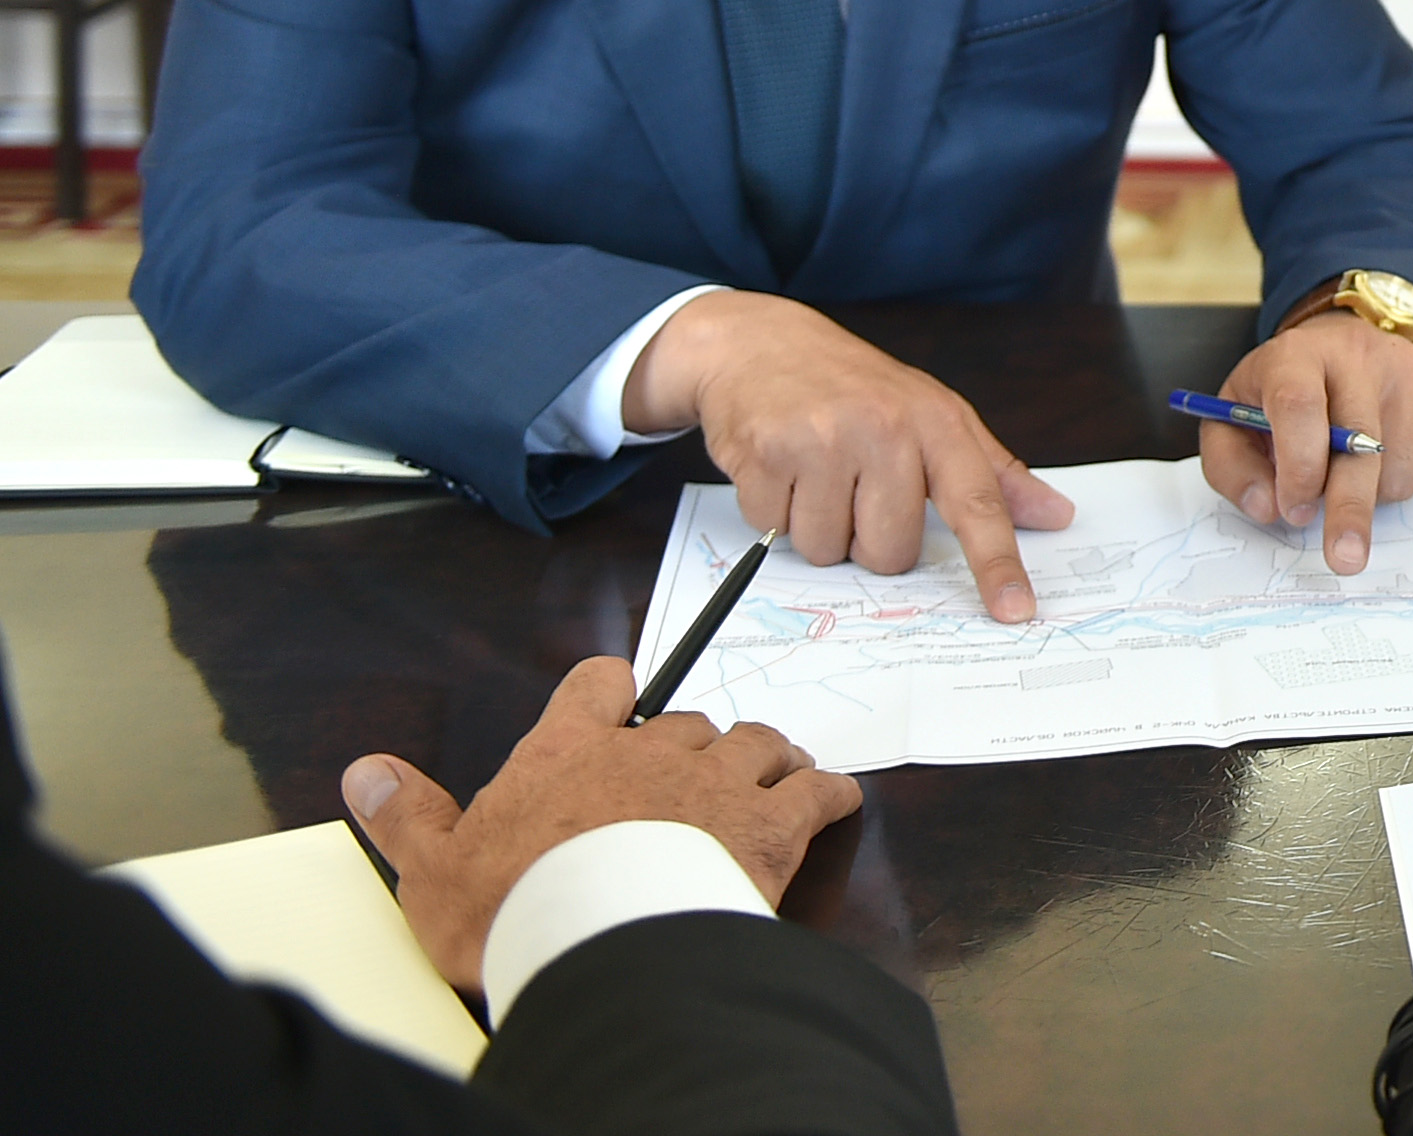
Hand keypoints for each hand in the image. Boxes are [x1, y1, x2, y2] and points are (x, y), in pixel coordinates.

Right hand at [340, 657, 859, 997]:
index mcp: (569, 752)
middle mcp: (650, 752)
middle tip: (689, 786)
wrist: (600, 944)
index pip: (599, 684)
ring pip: (757, 743)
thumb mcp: (434, 870)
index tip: (617, 705)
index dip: (611, 692)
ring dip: (765, 758)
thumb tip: (365, 773)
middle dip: (692, 747)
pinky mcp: (774, 823)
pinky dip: (828, 793)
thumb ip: (405, 815)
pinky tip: (831, 803)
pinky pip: (818, 789)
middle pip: (686, 721)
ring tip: (767, 781)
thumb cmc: (514, 909)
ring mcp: (718, 782)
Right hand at [622, 291, 1076, 620]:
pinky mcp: (767, 452)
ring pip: (830, 550)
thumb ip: (994, 472)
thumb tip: (1056, 515)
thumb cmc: (856, 387)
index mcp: (937, 421)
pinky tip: (782, 467)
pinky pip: (777, 530)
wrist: (760, 343)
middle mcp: (885, 428)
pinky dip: (777, 511)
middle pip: (892, 551)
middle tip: (856, 488)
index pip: (977, 503)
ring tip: (816, 473)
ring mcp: (824, 439)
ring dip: (820, 528)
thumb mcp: (934, 413)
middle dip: (870, 538)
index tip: (1016, 608)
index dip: (996, 562)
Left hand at [1203, 309, 1412, 574]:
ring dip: (1373, 494)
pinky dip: (1404, 479)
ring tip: (1349, 470)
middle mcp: (1357, 353)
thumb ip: (1233, 468)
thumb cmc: (1282, 393)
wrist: (1340, 345)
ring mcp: (1408, 367)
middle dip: (1350, 508)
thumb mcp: (1234, 421)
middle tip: (1343, 557)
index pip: (1299, 405)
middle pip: (1361, 441)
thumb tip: (1267, 509)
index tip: (1294, 512)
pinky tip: (1383, 456)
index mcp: (1295, 356)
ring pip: (1400, 464)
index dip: (1298, 466)